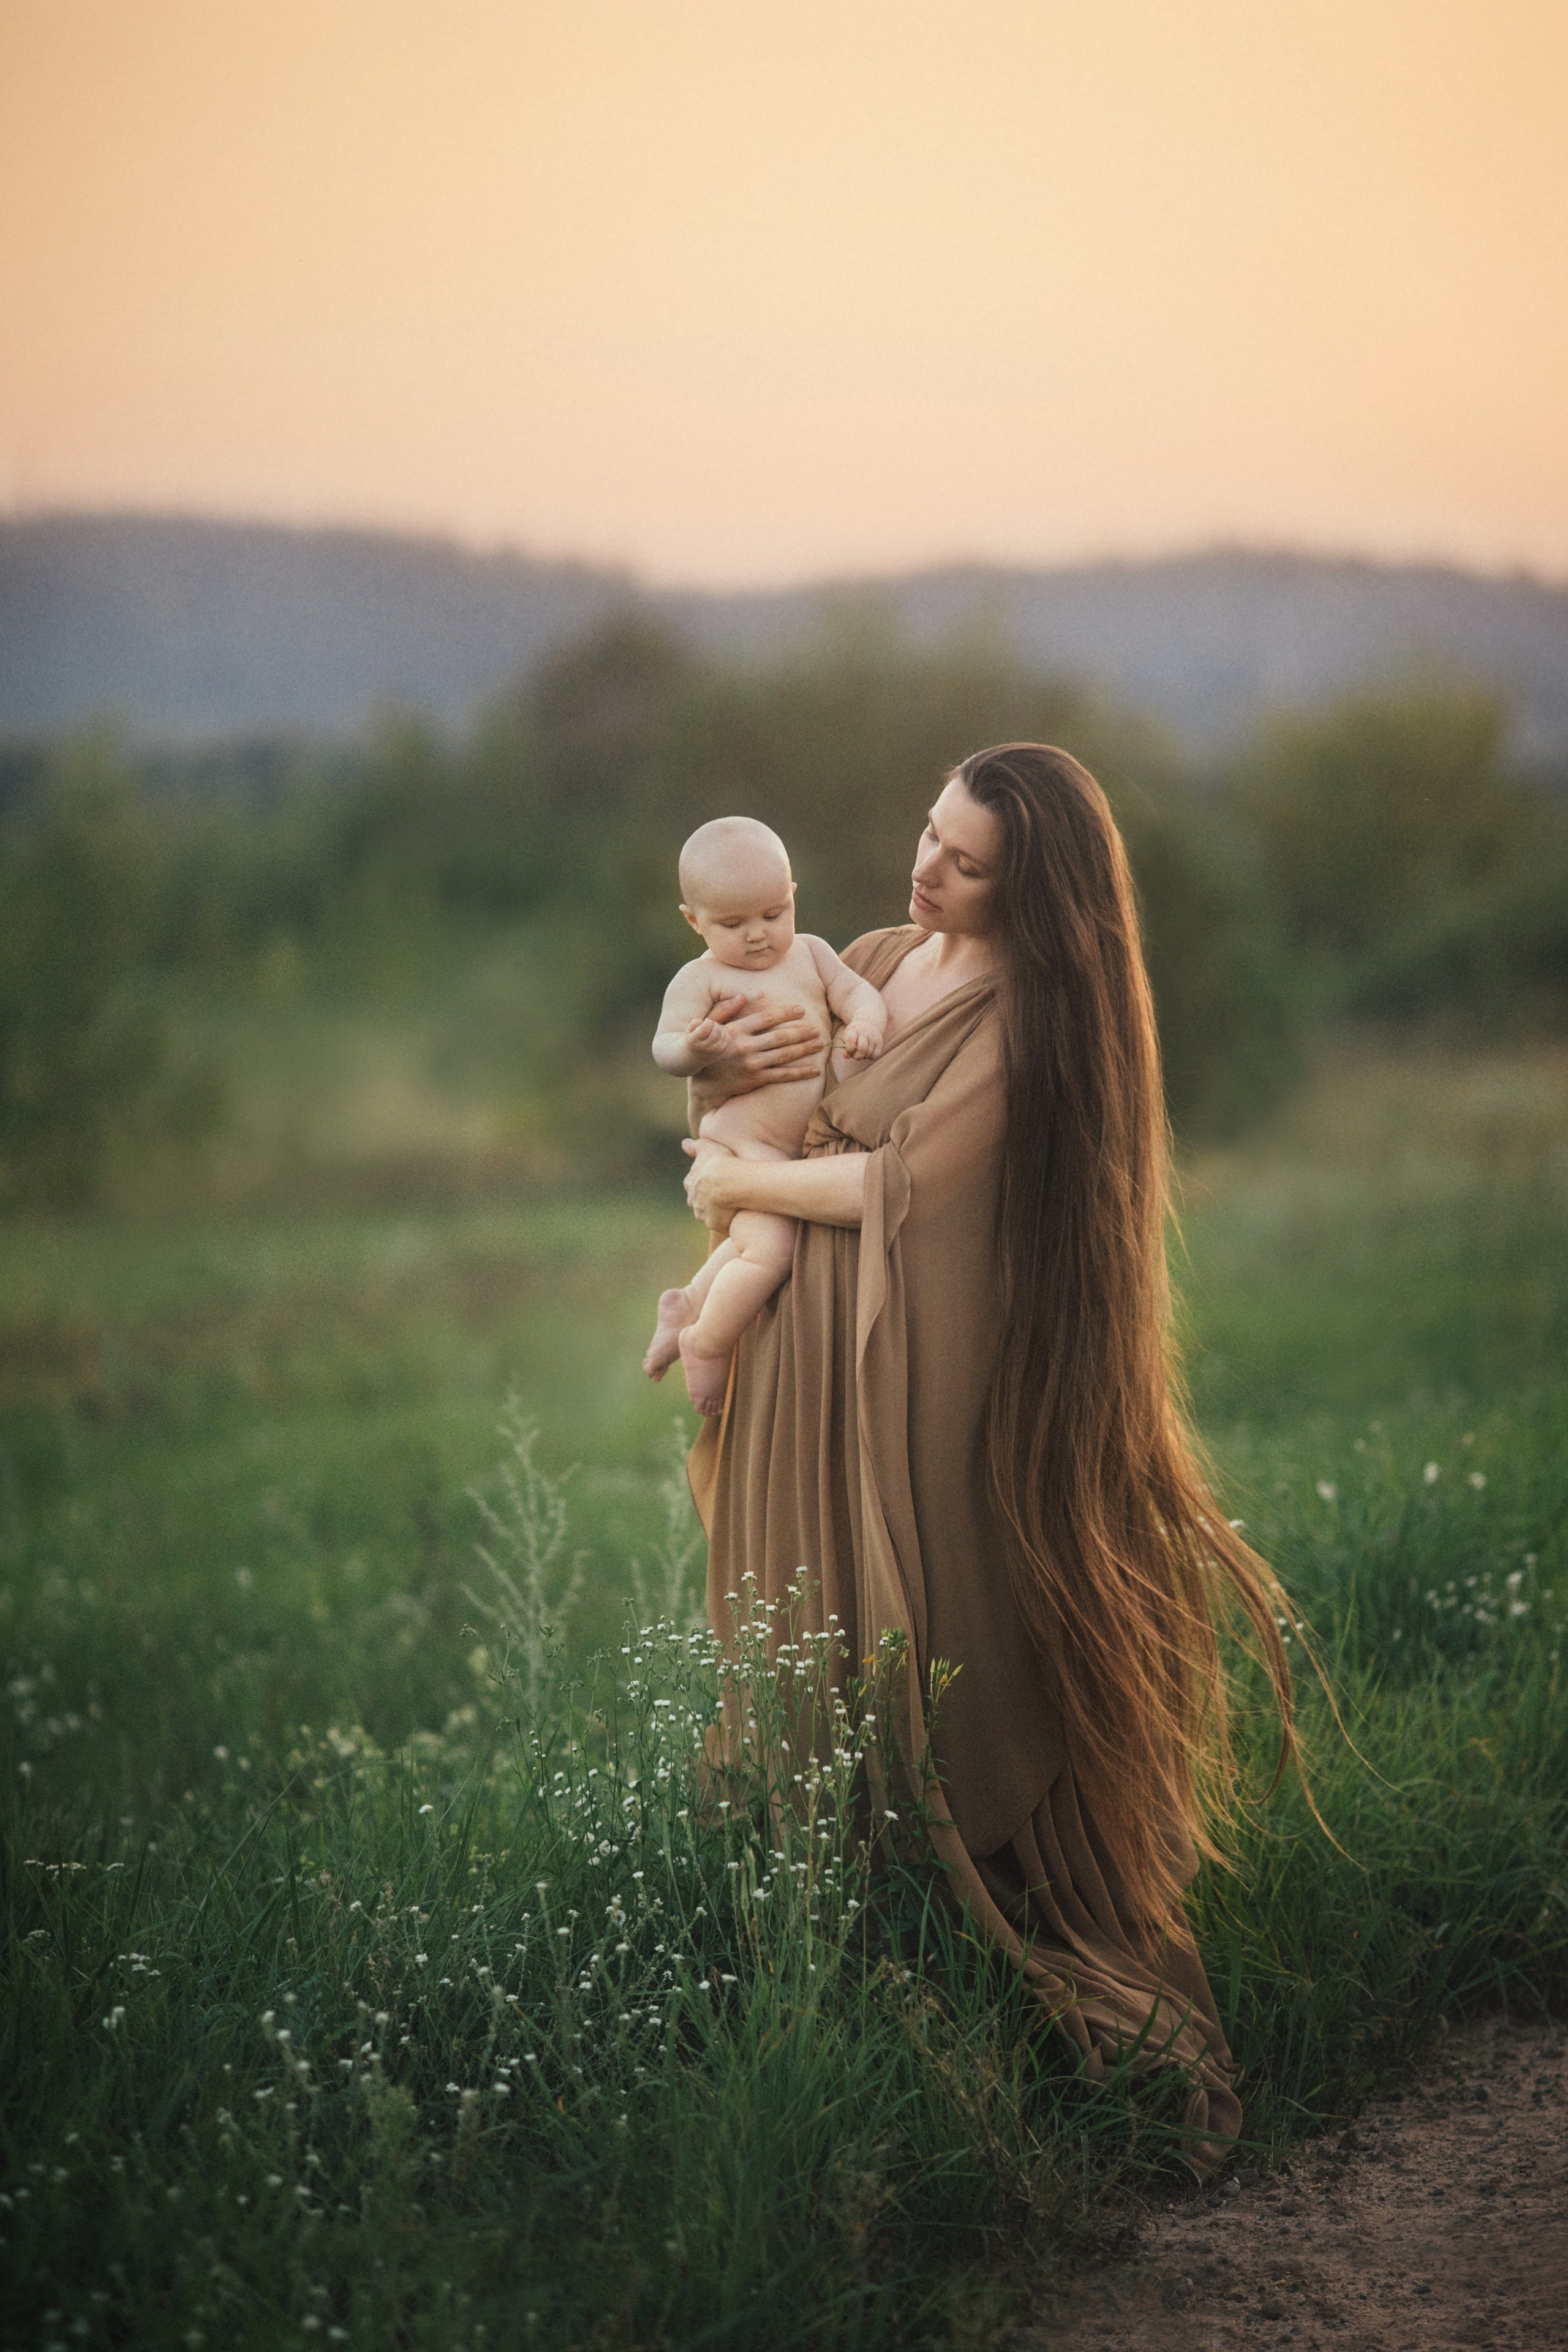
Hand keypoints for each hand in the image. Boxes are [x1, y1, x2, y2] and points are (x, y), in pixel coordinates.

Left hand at [681, 1139, 741, 1232]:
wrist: (730, 1182)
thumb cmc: (720, 1161)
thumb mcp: (707, 1147)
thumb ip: (695, 1146)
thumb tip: (684, 1144)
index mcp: (690, 1183)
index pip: (692, 1185)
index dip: (703, 1183)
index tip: (713, 1181)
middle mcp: (693, 1200)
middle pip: (699, 1202)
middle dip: (707, 1200)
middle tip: (723, 1195)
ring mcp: (703, 1214)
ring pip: (709, 1214)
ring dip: (717, 1212)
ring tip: (732, 1207)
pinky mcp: (715, 1224)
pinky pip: (721, 1224)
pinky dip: (727, 1221)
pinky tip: (737, 1216)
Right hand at [684, 1013, 729, 1062]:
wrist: (695, 1058)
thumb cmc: (692, 1040)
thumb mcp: (689, 1031)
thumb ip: (695, 1022)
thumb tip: (707, 1021)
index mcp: (694, 1041)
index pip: (707, 1025)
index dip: (707, 1021)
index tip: (704, 1023)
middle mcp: (705, 1047)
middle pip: (716, 1029)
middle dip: (714, 1024)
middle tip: (709, 1026)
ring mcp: (714, 1050)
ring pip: (722, 1032)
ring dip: (719, 1028)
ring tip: (712, 1031)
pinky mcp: (722, 1051)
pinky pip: (727, 1037)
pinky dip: (724, 1033)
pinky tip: (717, 1035)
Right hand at [687, 996, 823, 1114]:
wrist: (702, 1084)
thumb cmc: (707, 1051)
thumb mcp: (710, 1027)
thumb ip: (724, 1010)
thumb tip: (742, 995)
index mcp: (736, 1030)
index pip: (766, 1018)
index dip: (785, 1013)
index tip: (801, 1009)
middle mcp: (746, 1046)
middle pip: (780, 1036)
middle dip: (801, 1032)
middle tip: (817, 1029)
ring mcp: (752, 1064)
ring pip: (785, 1055)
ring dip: (805, 1049)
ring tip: (820, 1044)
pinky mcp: (756, 1080)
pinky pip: (783, 1076)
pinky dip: (800, 1073)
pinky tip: (815, 1070)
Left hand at [837, 1019, 883, 1062]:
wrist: (867, 1024)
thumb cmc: (854, 1034)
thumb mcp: (847, 1037)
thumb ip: (846, 1047)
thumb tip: (846, 1056)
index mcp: (854, 1029)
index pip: (851, 1040)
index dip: (849, 1049)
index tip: (848, 1051)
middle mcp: (865, 1032)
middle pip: (862, 1048)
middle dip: (856, 1056)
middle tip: (854, 1056)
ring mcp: (873, 1037)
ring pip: (868, 1053)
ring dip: (863, 1057)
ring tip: (861, 1053)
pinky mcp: (879, 1042)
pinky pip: (875, 1055)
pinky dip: (870, 1057)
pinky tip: (867, 1053)